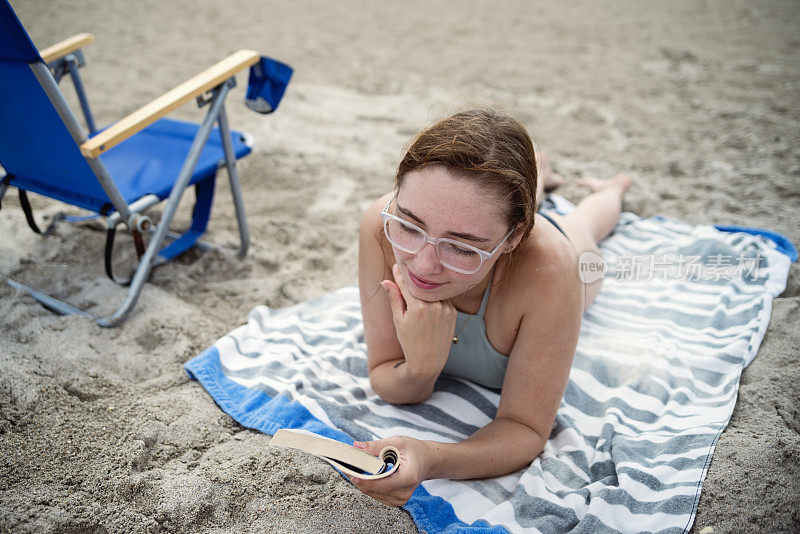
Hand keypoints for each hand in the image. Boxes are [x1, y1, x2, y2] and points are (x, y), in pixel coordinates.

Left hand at [349, 435, 430, 506]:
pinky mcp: (396, 500)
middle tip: (345, 467)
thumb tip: (357, 447)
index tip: (351, 473)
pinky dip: (368, 486)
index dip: (365, 480)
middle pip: (375, 490)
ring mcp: (401, 498)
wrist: (427, 460)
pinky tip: (363, 476)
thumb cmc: (414, 450)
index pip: (383, 484)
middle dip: (359, 479)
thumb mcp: (397, 442)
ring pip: (373, 494)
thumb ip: (377, 446)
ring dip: (361, 483)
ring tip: (352, 469)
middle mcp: (405, 492)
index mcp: (408, 477)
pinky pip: (376, 495)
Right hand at [382, 263, 456, 378]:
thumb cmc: (409, 342)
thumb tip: (385, 281)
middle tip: (407, 269)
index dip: (400, 274)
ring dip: (427, 286)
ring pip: (434, 290)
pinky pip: (443, 297)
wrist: (428, 361)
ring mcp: (446, 308)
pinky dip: (436, 296)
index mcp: (418, 307)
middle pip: (422, 285)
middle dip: (414, 278)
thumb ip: (394, 299)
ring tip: (419, 281)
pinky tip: (430, 296)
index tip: (397, 265)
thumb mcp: (398, 320)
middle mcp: (434, 306)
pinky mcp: (453, 312)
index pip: (407, 284)